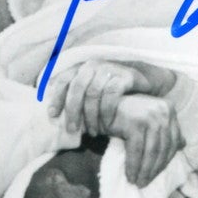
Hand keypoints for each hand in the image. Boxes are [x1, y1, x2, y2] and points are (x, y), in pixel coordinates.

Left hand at [45, 58, 177, 135]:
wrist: (145, 83)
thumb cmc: (113, 91)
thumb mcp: (92, 90)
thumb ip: (76, 96)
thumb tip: (54, 113)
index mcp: (81, 68)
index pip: (64, 80)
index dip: (56, 97)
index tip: (52, 115)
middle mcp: (93, 65)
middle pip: (77, 87)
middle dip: (72, 110)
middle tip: (72, 129)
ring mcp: (110, 69)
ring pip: (93, 92)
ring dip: (90, 115)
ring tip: (92, 131)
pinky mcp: (125, 76)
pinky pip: (111, 94)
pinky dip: (107, 111)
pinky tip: (107, 124)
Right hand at [105, 92, 182, 186]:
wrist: (103, 106)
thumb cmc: (127, 115)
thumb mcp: (150, 119)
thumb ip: (166, 129)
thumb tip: (183, 144)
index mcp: (169, 110)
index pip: (173, 141)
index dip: (165, 161)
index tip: (156, 175)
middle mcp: (163, 111)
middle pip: (162, 148)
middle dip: (154, 169)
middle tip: (145, 183)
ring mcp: (150, 116)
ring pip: (151, 151)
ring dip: (144, 171)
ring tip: (138, 182)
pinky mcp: (135, 123)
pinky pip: (137, 151)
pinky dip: (133, 165)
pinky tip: (130, 175)